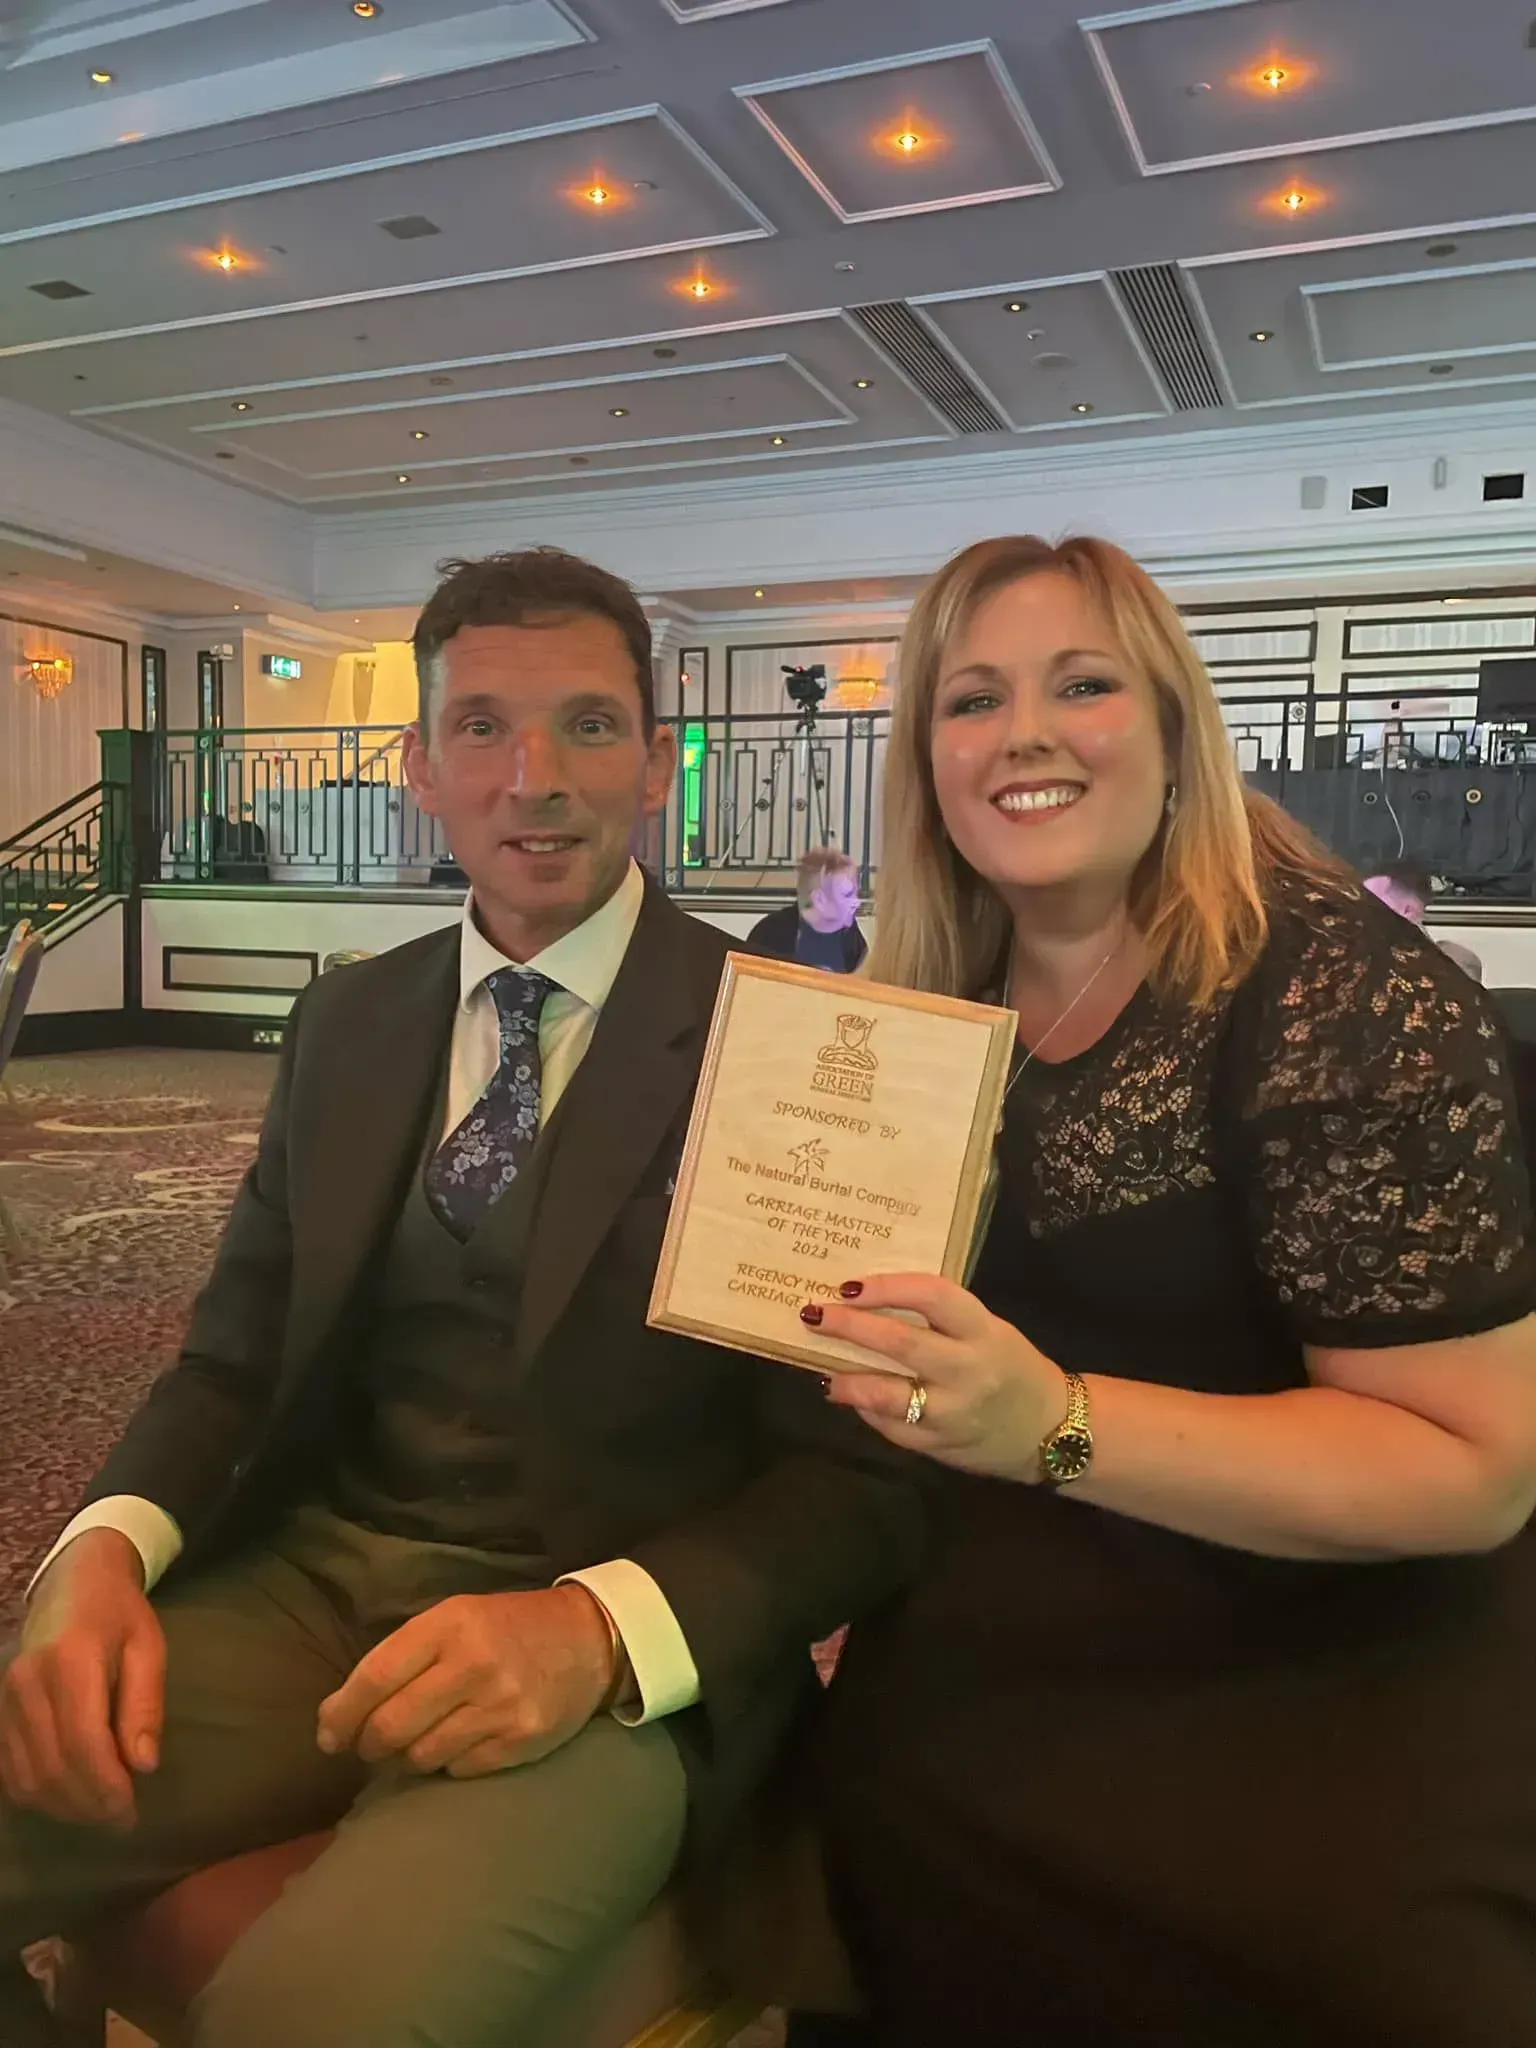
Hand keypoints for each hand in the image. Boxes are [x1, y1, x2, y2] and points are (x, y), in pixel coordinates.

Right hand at [0, 1529, 164, 1830]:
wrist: (72, 1582)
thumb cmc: (120, 1614)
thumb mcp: (148, 1647)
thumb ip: (145, 1705)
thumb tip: (144, 1766)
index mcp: (71, 1660)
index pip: (83, 1741)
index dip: (106, 1786)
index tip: (130, 1811)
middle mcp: (27, 1682)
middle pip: (52, 1765)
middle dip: (88, 1804)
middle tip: (121, 1820)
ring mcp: (5, 1698)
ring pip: (26, 1776)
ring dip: (63, 1805)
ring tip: (99, 1814)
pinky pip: (9, 1770)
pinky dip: (37, 1794)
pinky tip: (67, 1798)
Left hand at [316, 1584, 618, 1779]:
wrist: (586, 1639)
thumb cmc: (505, 1627)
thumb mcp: (454, 1618)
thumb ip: (401, 1658)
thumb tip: (337, 1718)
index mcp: (449, 1625)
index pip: (375, 1677)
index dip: (342, 1714)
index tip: (328, 1737)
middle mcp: (474, 1664)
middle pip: (392, 1725)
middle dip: (369, 1744)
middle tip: (369, 1746)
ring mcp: (500, 1705)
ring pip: (422, 1756)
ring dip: (407, 1758)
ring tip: (416, 1743)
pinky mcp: (522, 1739)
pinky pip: (459, 1770)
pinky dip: (447, 1764)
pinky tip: (457, 1744)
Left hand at [812, 1274, 1069, 1481]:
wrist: (1054, 1431)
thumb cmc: (1013, 1368)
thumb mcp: (989, 1331)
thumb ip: (941, 1320)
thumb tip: (871, 1304)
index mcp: (983, 1331)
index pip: (932, 1296)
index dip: (887, 1287)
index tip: (849, 1285)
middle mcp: (969, 1369)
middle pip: (902, 1343)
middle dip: (851, 1327)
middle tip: (814, 1314)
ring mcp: (954, 1412)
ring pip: (890, 1396)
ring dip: (849, 1382)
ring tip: (827, 1374)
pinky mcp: (942, 1447)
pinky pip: (895, 1428)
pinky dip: (868, 1412)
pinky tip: (854, 1400)